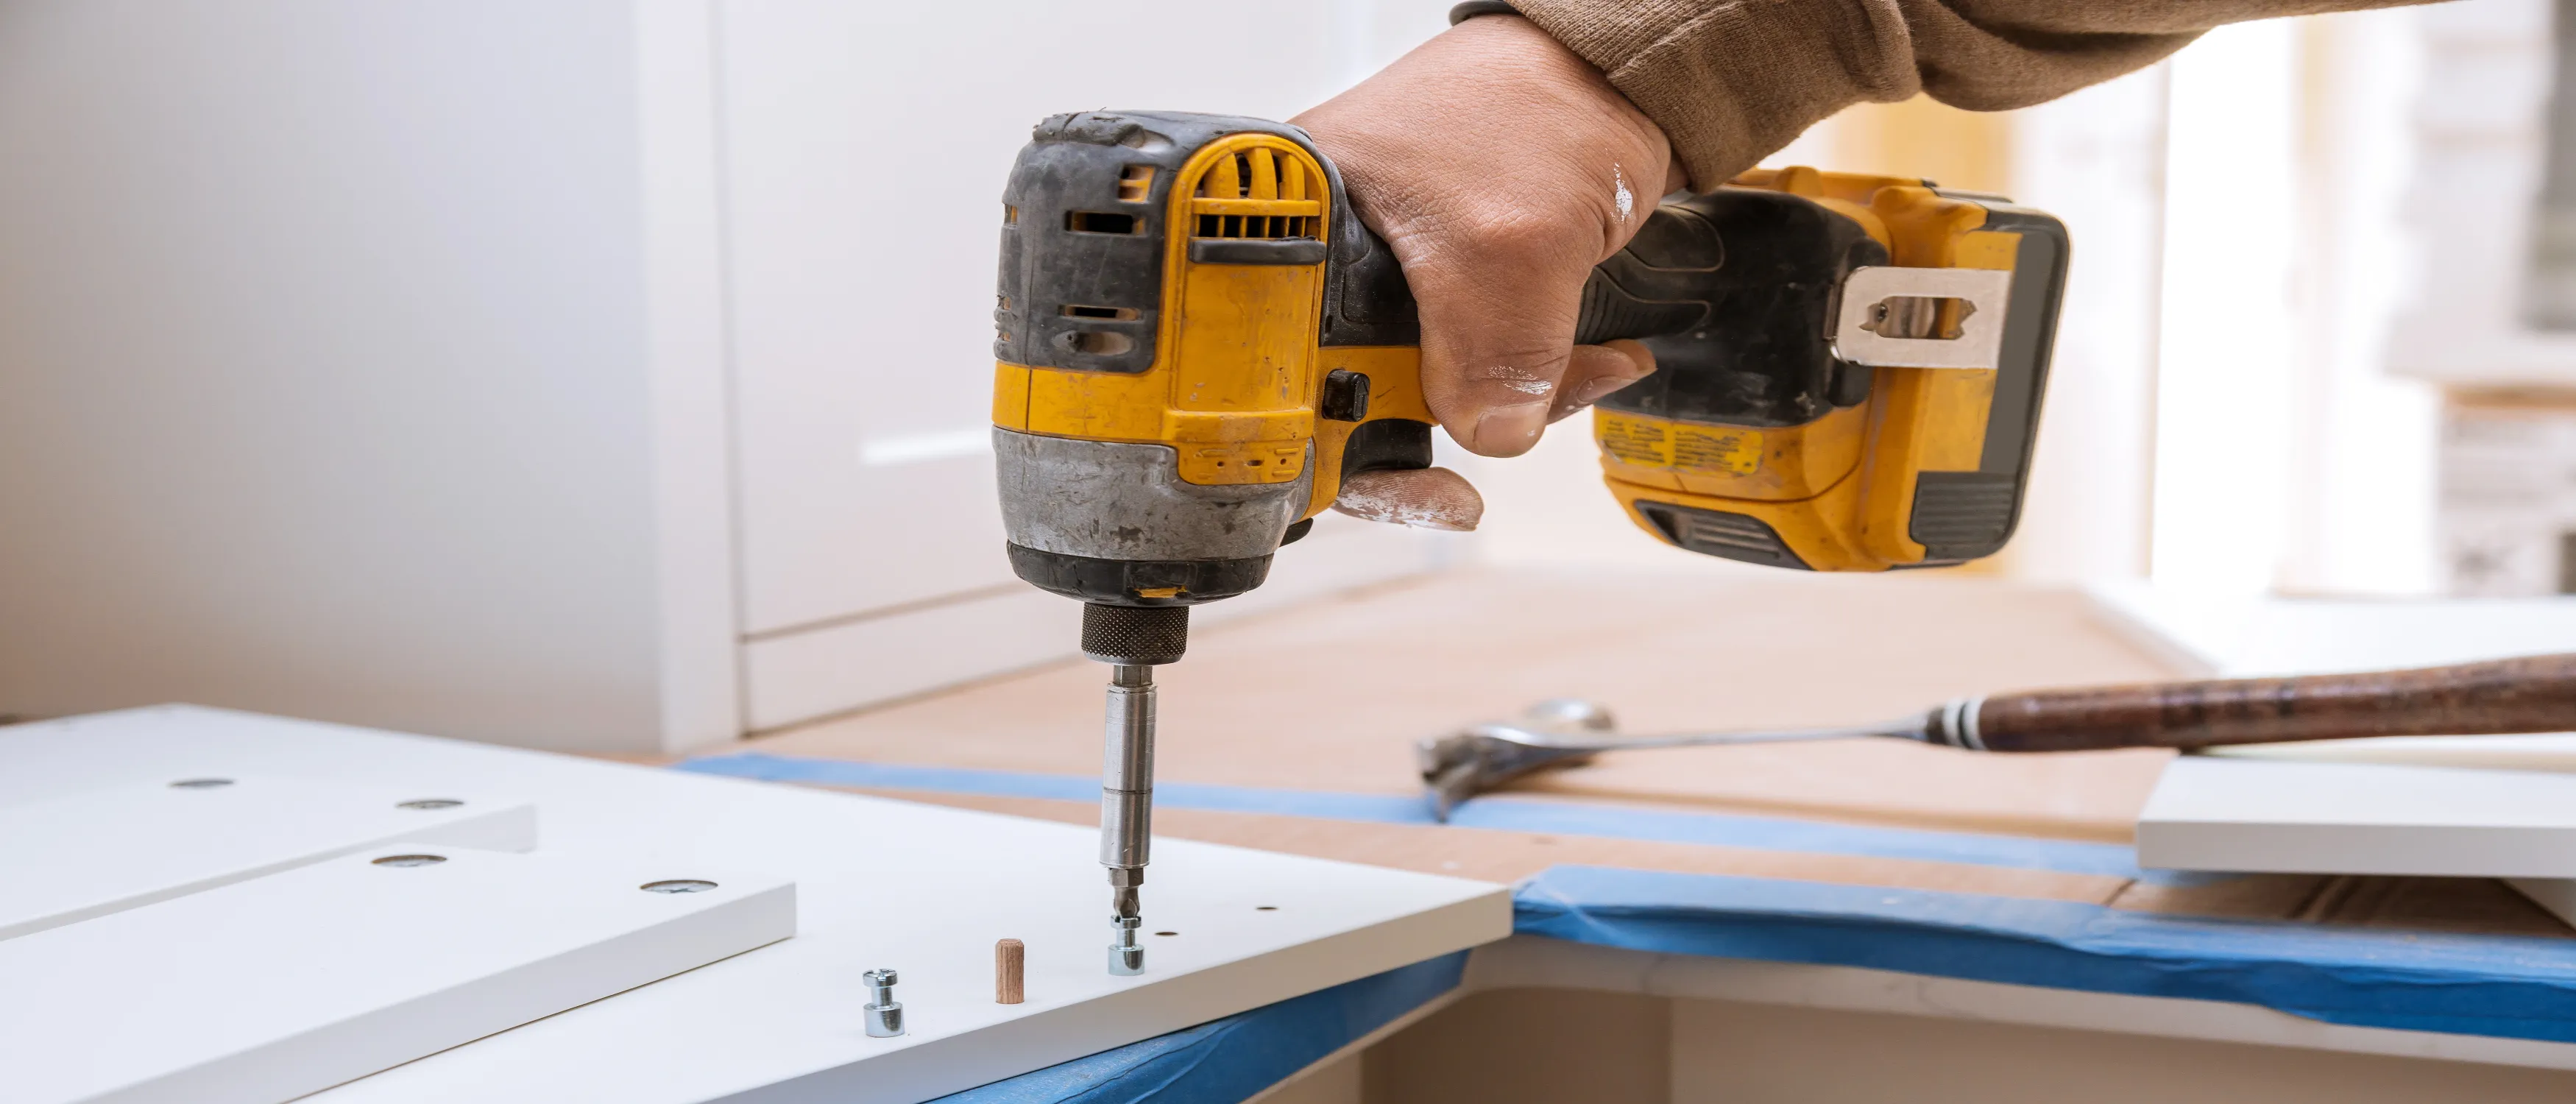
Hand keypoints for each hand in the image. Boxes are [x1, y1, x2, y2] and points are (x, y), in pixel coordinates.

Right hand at [1294, 14, 1678, 528]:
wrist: (1613, 72)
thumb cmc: (1537, 102)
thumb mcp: (1516, 239)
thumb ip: (1496, 350)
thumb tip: (1487, 435)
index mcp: (1295, 220)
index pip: (1268, 362)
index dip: (1322, 436)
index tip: (1397, 481)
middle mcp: (1324, 252)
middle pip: (1350, 389)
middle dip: (1445, 419)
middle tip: (1513, 420)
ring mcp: (1383, 271)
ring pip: (1422, 386)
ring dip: (1506, 398)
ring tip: (1580, 371)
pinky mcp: (1440, 283)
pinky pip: (1468, 361)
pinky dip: (1526, 373)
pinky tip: (1583, 360)